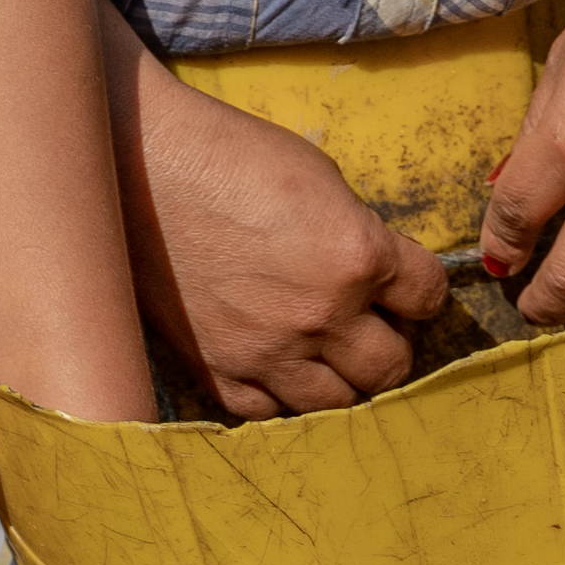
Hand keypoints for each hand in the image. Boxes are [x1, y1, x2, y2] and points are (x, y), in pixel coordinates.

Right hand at [125, 58, 453, 415]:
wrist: (136, 164)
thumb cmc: (229, 154)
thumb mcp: (320, 180)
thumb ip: (358, 237)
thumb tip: (377, 277)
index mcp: (355, 256)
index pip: (428, 296)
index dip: (419, 289)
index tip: (405, 287)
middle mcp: (319, 314)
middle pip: (392, 366)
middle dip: (388, 340)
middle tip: (368, 321)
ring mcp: (265, 352)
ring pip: (336, 401)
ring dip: (338, 374)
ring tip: (320, 345)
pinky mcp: (216, 370)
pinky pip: (268, 410)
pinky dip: (277, 390)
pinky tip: (272, 359)